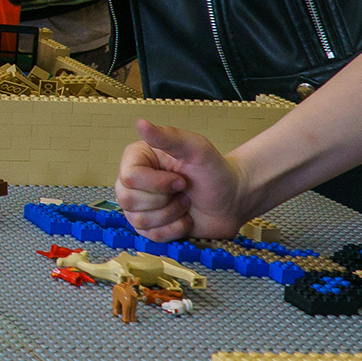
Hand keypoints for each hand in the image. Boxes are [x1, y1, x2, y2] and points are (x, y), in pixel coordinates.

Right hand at [114, 120, 255, 241]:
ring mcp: (140, 206)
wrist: (232, 200)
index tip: (181, 179)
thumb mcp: (196, 148)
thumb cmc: (215, 171)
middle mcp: (133, 182)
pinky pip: (151, 236)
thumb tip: (141, 124)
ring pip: (139, 220)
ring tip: (185, 203)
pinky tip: (184, 218)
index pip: (130, 178)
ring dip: (171, 215)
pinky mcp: (149, 227)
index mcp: (138, 158)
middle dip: (165, 200)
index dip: (157, 184)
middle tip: (184, 190)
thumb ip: (168, 136)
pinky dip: (174, 229)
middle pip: (129, 201)